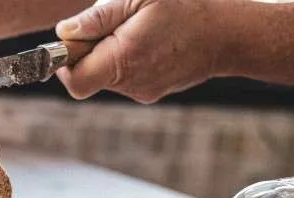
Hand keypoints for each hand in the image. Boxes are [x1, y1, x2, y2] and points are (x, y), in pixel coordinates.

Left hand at [55, 0, 225, 103]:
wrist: (230, 35)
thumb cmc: (187, 8)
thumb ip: (99, 17)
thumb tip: (64, 31)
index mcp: (123, 59)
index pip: (75, 81)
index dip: (64, 63)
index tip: (70, 43)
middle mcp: (130, 84)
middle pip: (87, 76)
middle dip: (87, 52)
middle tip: (111, 25)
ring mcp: (140, 92)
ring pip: (104, 76)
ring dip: (107, 54)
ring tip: (134, 30)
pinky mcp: (149, 93)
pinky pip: (122, 78)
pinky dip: (123, 61)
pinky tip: (145, 42)